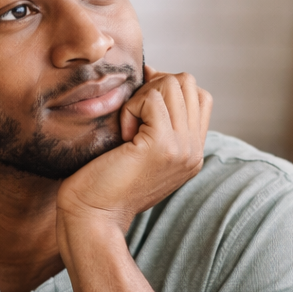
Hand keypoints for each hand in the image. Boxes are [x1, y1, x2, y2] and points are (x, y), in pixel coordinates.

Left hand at [57, 67, 211, 237]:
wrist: (93, 217)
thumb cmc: (103, 182)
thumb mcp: (140, 149)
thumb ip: (158, 122)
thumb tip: (153, 74)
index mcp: (192, 151)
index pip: (199, 96)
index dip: (167, 88)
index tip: (139, 104)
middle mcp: (195, 150)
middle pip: (188, 83)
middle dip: (154, 87)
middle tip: (131, 118)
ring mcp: (184, 148)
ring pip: (173, 84)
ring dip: (141, 97)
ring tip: (127, 129)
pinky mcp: (163, 146)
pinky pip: (152, 98)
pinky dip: (131, 108)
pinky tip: (122, 135)